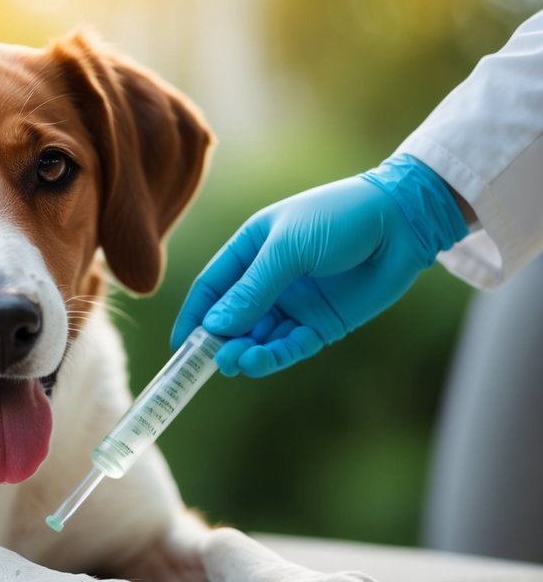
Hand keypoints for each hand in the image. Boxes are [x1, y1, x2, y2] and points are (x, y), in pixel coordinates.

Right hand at [172, 154, 468, 376]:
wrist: (402, 223)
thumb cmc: (339, 219)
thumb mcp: (288, 250)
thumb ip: (252, 290)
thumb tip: (214, 327)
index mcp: (250, 249)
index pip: (212, 288)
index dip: (194, 315)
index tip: (179, 346)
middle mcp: (267, 279)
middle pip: (231, 318)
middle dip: (218, 342)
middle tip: (207, 363)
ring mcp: (293, 303)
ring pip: (258, 337)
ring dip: (244, 352)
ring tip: (235, 363)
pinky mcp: (319, 323)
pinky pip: (289, 346)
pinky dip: (273, 356)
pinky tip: (260, 360)